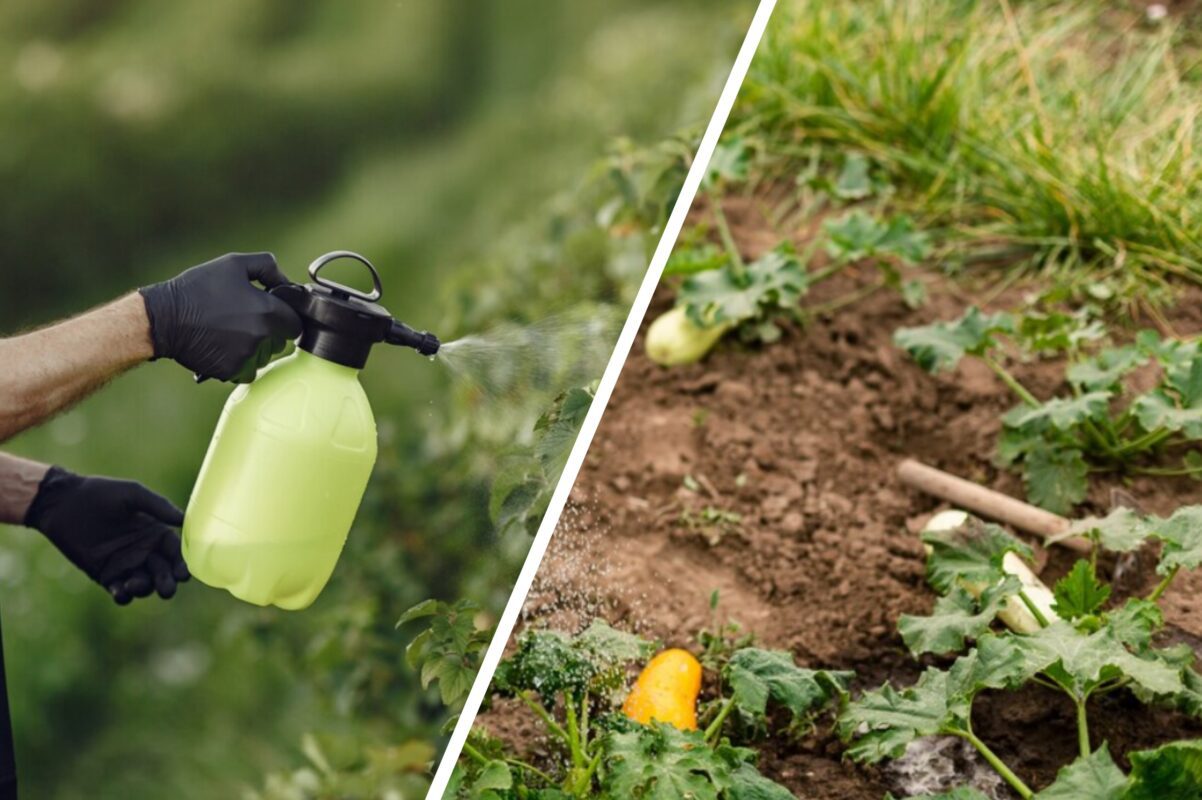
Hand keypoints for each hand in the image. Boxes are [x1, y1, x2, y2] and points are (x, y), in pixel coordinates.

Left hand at [24, 467, 189, 603]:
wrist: (62, 503)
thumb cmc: (99, 493)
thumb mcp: (131, 493)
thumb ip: (158, 506)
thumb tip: (184, 519)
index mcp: (154, 532)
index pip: (175, 552)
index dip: (181, 564)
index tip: (184, 574)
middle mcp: (144, 551)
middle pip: (163, 573)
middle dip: (167, 582)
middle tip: (166, 589)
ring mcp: (124, 564)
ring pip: (144, 584)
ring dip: (145, 589)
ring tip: (136, 584)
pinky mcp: (104, 575)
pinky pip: (119, 591)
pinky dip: (123, 595)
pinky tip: (121, 591)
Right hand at [139, 252, 302, 382]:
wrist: (164, 318)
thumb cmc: (198, 288)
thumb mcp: (234, 264)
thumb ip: (268, 267)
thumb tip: (287, 283)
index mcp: (268, 312)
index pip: (295, 323)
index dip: (284, 317)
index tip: (270, 312)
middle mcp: (261, 337)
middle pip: (280, 342)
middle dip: (269, 332)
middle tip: (244, 320)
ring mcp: (247, 357)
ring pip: (264, 357)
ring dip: (255, 349)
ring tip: (230, 333)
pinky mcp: (231, 371)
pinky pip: (247, 370)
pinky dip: (239, 362)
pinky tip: (223, 347)